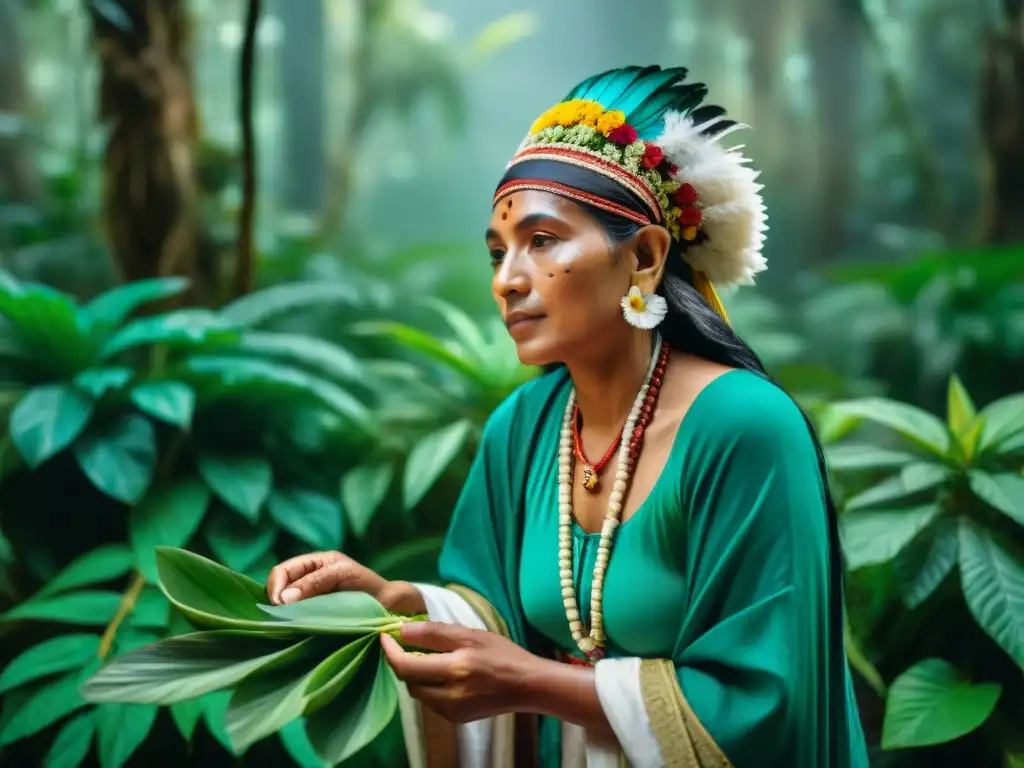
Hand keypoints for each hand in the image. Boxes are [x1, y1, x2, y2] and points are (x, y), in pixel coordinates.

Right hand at [265, 551, 424, 614]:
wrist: (389, 605)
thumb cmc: (369, 585)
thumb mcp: (342, 575)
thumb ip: (314, 582)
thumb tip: (284, 599)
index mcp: (315, 563)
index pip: (283, 570)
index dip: (276, 586)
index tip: (279, 604)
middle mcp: (309, 578)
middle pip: (278, 587)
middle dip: (276, 601)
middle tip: (281, 618)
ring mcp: (311, 597)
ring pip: (284, 605)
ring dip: (283, 614)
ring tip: (287, 625)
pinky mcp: (315, 615)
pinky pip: (296, 617)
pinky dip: (293, 622)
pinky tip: (296, 629)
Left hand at [380, 621, 543, 722]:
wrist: (528, 686)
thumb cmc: (502, 654)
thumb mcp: (471, 635)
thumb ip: (435, 633)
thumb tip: (402, 630)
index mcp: (454, 670)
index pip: (406, 666)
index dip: (390, 651)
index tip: (385, 636)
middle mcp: (449, 695)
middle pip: (408, 681)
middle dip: (402, 662)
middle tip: (406, 644)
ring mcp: (452, 711)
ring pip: (418, 693)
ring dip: (415, 675)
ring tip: (426, 656)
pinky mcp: (456, 718)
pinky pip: (431, 701)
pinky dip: (429, 685)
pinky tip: (442, 673)